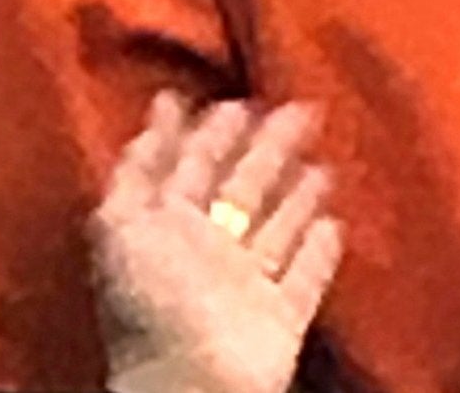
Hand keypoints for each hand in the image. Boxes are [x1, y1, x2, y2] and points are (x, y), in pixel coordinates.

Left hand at [90, 93, 343, 392]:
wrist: (191, 384)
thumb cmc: (153, 300)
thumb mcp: (123, 222)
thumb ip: (140, 168)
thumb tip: (161, 106)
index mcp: (164, 226)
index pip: (185, 165)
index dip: (202, 132)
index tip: (224, 97)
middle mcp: (205, 251)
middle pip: (239, 187)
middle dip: (263, 147)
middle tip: (294, 107)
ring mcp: (245, 285)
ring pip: (274, 228)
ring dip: (296, 196)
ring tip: (321, 160)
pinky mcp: (281, 317)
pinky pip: (304, 278)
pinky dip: (319, 253)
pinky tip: (336, 222)